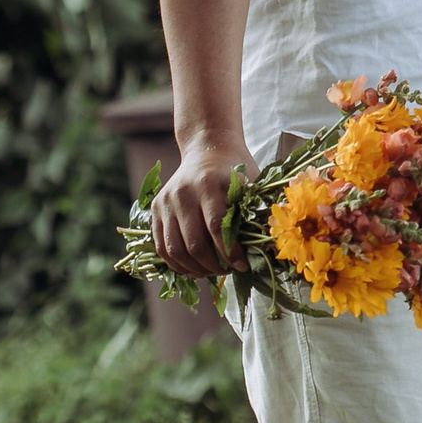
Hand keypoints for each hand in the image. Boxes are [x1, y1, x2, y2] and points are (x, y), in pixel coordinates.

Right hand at [153, 136, 256, 277]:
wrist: (208, 149)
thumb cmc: (236, 170)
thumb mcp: (251, 184)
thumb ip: (256, 214)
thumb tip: (265, 252)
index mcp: (209, 184)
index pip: (217, 227)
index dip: (230, 253)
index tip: (243, 266)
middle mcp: (183, 193)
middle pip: (195, 243)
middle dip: (214, 265)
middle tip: (228, 271)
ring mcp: (166, 201)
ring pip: (175, 250)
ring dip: (195, 269)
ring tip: (212, 272)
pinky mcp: (156, 209)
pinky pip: (162, 246)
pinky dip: (177, 264)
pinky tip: (194, 268)